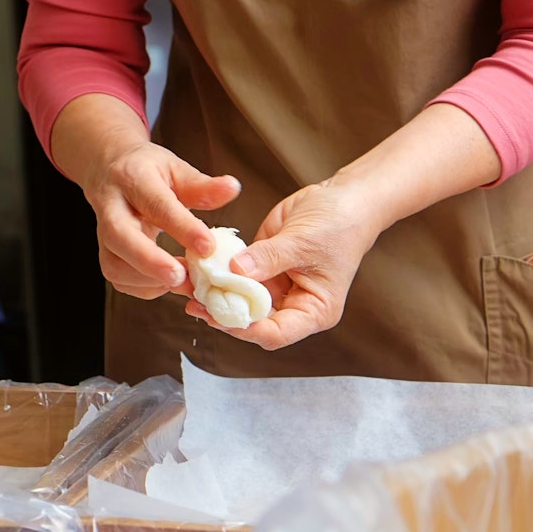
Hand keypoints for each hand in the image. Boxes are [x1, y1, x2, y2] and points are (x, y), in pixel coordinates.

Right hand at [85, 141, 241, 299]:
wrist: (108, 172)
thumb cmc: (148, 172)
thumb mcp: (176, 169)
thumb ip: (203, 186)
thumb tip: (233, 189)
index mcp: (133, 179)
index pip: (156, 204)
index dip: (182, 227)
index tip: (207, 247)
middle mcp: (111, 207)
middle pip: (120, 236)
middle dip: (150, 260)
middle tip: (181, 277)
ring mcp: (102, 235)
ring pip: (115, 265)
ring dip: (150, 280)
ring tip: (184, 282)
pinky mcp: (105, 255)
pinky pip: (120, 280)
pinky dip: (146, 288)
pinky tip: (169, 284)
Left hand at [185, 180, 382, 348]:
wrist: (343, 198)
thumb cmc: (338, 224)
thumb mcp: (303, 242)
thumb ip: (268, 258)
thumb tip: (235, 271)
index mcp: (313, 311)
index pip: (275, 333)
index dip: (246, 329)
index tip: (220, 315)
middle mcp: (293, 305)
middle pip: (253, 323)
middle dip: (223, 314)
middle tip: (195, 303)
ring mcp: (276, 288)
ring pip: (240, 302)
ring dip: (215, 295)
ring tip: (188, 287)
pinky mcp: (263, 268)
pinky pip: (237, 277)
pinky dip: (219, 275)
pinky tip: (198, 269)